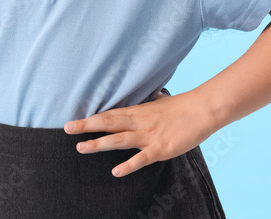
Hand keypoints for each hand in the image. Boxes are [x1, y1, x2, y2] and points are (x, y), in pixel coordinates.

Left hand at [63, 89, 214, 177]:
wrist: (203, 109)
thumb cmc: (183, 106)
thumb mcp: (162, 102)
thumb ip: (151, 104)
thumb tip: (150, 98)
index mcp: (139, 111)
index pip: (110, 114)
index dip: (91, 118)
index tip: (74, 121)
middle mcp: (140, 122)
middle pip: (109, 123)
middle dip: (87, 126)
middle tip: (67, 128)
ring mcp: (149, 136)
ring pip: (119, 139)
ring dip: (99, 144)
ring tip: (81, 148)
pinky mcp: (160, 148)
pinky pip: (141, 158)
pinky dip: (128, 165)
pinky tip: (115, 171)